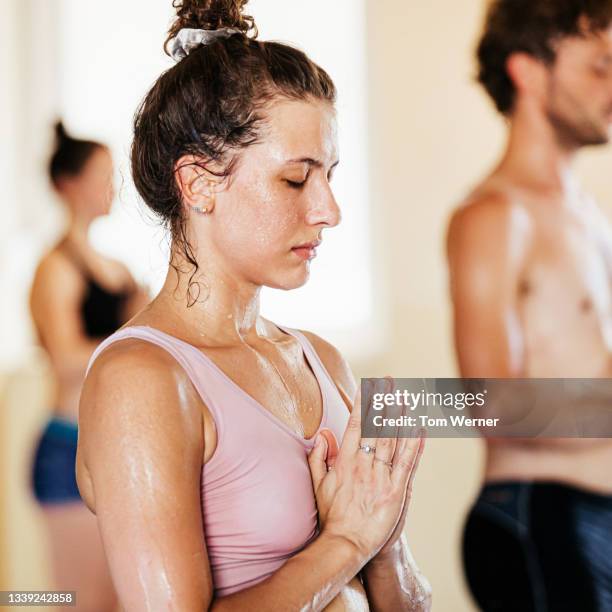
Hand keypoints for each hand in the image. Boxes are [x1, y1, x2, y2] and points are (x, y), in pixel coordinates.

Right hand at [308, 385, 423, 562]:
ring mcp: (380, 477)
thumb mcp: (318, 484)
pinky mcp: (396, 491)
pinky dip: (415, 443)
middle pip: (376, 426)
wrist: (345, 545)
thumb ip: (319, 457)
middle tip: (391, 380)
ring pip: (393, 440)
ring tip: (406, 395)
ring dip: (400, 415)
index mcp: (345, 461)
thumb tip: (322, 434)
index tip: (368, 384)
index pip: (355, 424)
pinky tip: (420, 426)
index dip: (363, 402)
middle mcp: (363, 464)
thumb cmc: (332, 516)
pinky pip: (408, 462)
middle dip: (384, 401)